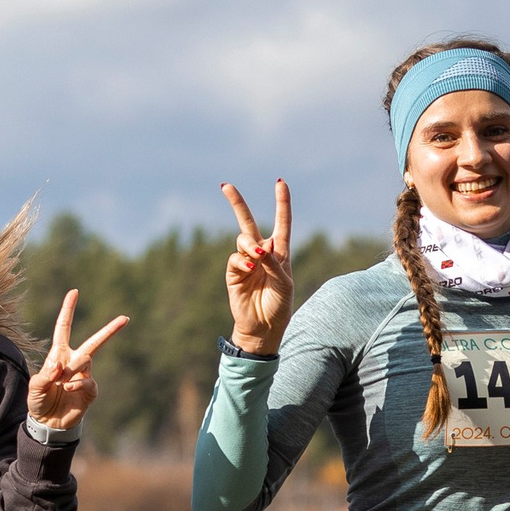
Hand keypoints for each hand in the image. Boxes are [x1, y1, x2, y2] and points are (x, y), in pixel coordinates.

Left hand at [27, 288, 126, 432]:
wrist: (48, 423)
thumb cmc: (39, 401)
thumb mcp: (34, 387)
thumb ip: (44, 376)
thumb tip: (60, 369)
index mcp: (59, 355)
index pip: (64, 328)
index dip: (69, 310)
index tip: (74, 292)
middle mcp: (74, 362)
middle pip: (94, 342)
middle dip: (110, 330)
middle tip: (125, 318)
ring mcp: (84, 376)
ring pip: (86, 360)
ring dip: (72, 368)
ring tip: (60, 382)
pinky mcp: (90, 391)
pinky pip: (88, 381)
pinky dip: (77, 383)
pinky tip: (68, 388)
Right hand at [221, 180, 292, 353]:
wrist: (263, 328)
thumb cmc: (279, 306)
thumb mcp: (284, 283)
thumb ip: (275, 263)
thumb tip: (263, 245)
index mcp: (280, 252)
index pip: (282, 223)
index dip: (281, 203)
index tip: (279, 182)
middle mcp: (261, 253)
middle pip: (247, 222)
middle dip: (237, 203)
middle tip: (225, 186)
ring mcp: (246, 262)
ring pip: (242, 240)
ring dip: (249, 245)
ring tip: (256, 258)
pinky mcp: (233, 273)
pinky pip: (234, 259)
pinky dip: (242, 261)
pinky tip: (249, 269)